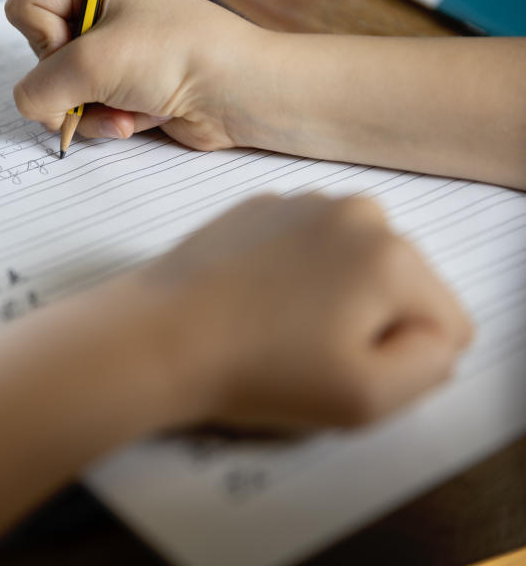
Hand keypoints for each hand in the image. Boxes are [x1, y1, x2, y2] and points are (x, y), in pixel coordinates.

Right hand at [5, 0, 264, 150]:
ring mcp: (116, 48)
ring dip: (91, 109)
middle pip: (44, 56)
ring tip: (125, 113)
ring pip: (66, 90)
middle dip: (72, 85)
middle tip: (103, 89)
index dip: (44, 42)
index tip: (81, 53)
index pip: (27, 9)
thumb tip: (30, 106)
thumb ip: (38, 89)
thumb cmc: (176, 56)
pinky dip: (109, 119)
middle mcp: (103, 7)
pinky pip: (91, 107)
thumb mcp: (90, 66)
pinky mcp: (129, 83)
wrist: (237, 92)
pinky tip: (137, 119)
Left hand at [101, 194, 472, 429]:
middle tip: (308, 354)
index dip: (404, 363)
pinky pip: (304, 250)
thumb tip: (433, 337)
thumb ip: (431, 367)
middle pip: (400, 289)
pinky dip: (290, 277)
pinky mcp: (258, 208)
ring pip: (351, 267)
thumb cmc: (257, 371)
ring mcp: (302, 203)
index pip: (446, 325)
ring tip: (276, 329)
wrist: (156, 338)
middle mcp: (356, 212)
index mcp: (393, 256)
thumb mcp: (367, 399)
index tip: (344, 369)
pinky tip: (251, 304)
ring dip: (330, 300)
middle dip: (369, 326)